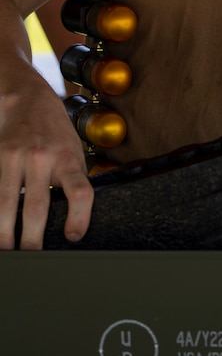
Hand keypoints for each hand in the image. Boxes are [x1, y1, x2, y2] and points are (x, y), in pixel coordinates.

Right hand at [0, 79, 93, 249]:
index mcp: (67, 158)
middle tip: (30, 258)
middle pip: (36, 207)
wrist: (28, 98)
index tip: (74, 237)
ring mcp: (15, 157)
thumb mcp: (74, 150)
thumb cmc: (55, 131)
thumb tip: (72, 219)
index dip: (79, 218)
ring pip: (6, 204)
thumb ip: (73, 178)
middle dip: (31, 240)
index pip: (80, 192)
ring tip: (6, 249)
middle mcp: (42, 157)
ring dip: (4, 232)